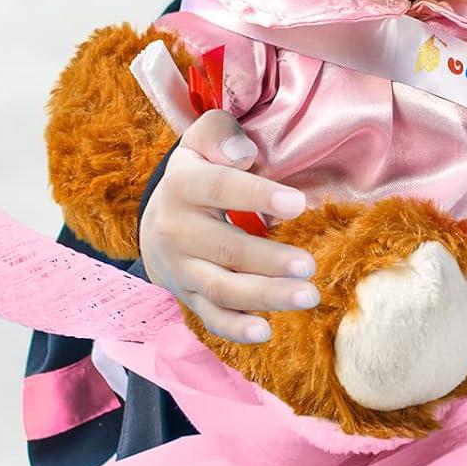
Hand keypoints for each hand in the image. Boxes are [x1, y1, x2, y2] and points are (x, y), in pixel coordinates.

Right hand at [139, 109, 318, 342]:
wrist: (157, 220)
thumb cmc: (198, 173)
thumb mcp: (201, 142)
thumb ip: (220, 134)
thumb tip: (243, 153)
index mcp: (182, 186)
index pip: (218, 189)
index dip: (257, 196)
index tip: (298, 203)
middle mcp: (176, 231)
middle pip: (225, 248)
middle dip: (268, 260)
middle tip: (309, 266)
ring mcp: (181, 269)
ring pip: (222, 288)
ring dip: (265, 296)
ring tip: (308, 296)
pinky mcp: (188, 297)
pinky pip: (210, 318)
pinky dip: (235, 329)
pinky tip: (266, 331)